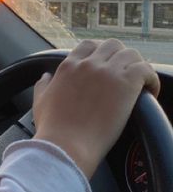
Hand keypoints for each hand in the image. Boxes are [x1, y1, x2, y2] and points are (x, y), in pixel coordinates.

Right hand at [33, 39, 159, 178]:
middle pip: (112, 45)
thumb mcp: (40, 102)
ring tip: (139, 84)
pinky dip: (151, 78)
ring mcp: (107, 72)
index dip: (100, 53)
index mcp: (69, 66)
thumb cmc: (52, 129)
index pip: (88, 45)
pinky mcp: (126, 84)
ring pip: (131, 54)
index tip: (106, 65)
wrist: (66, 145)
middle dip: (120, 57)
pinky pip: (146, 69)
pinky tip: (149, 91)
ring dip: (137, 66)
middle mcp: (88, 64)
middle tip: (124, 74)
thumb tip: (45, 76)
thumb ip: (43, 85)